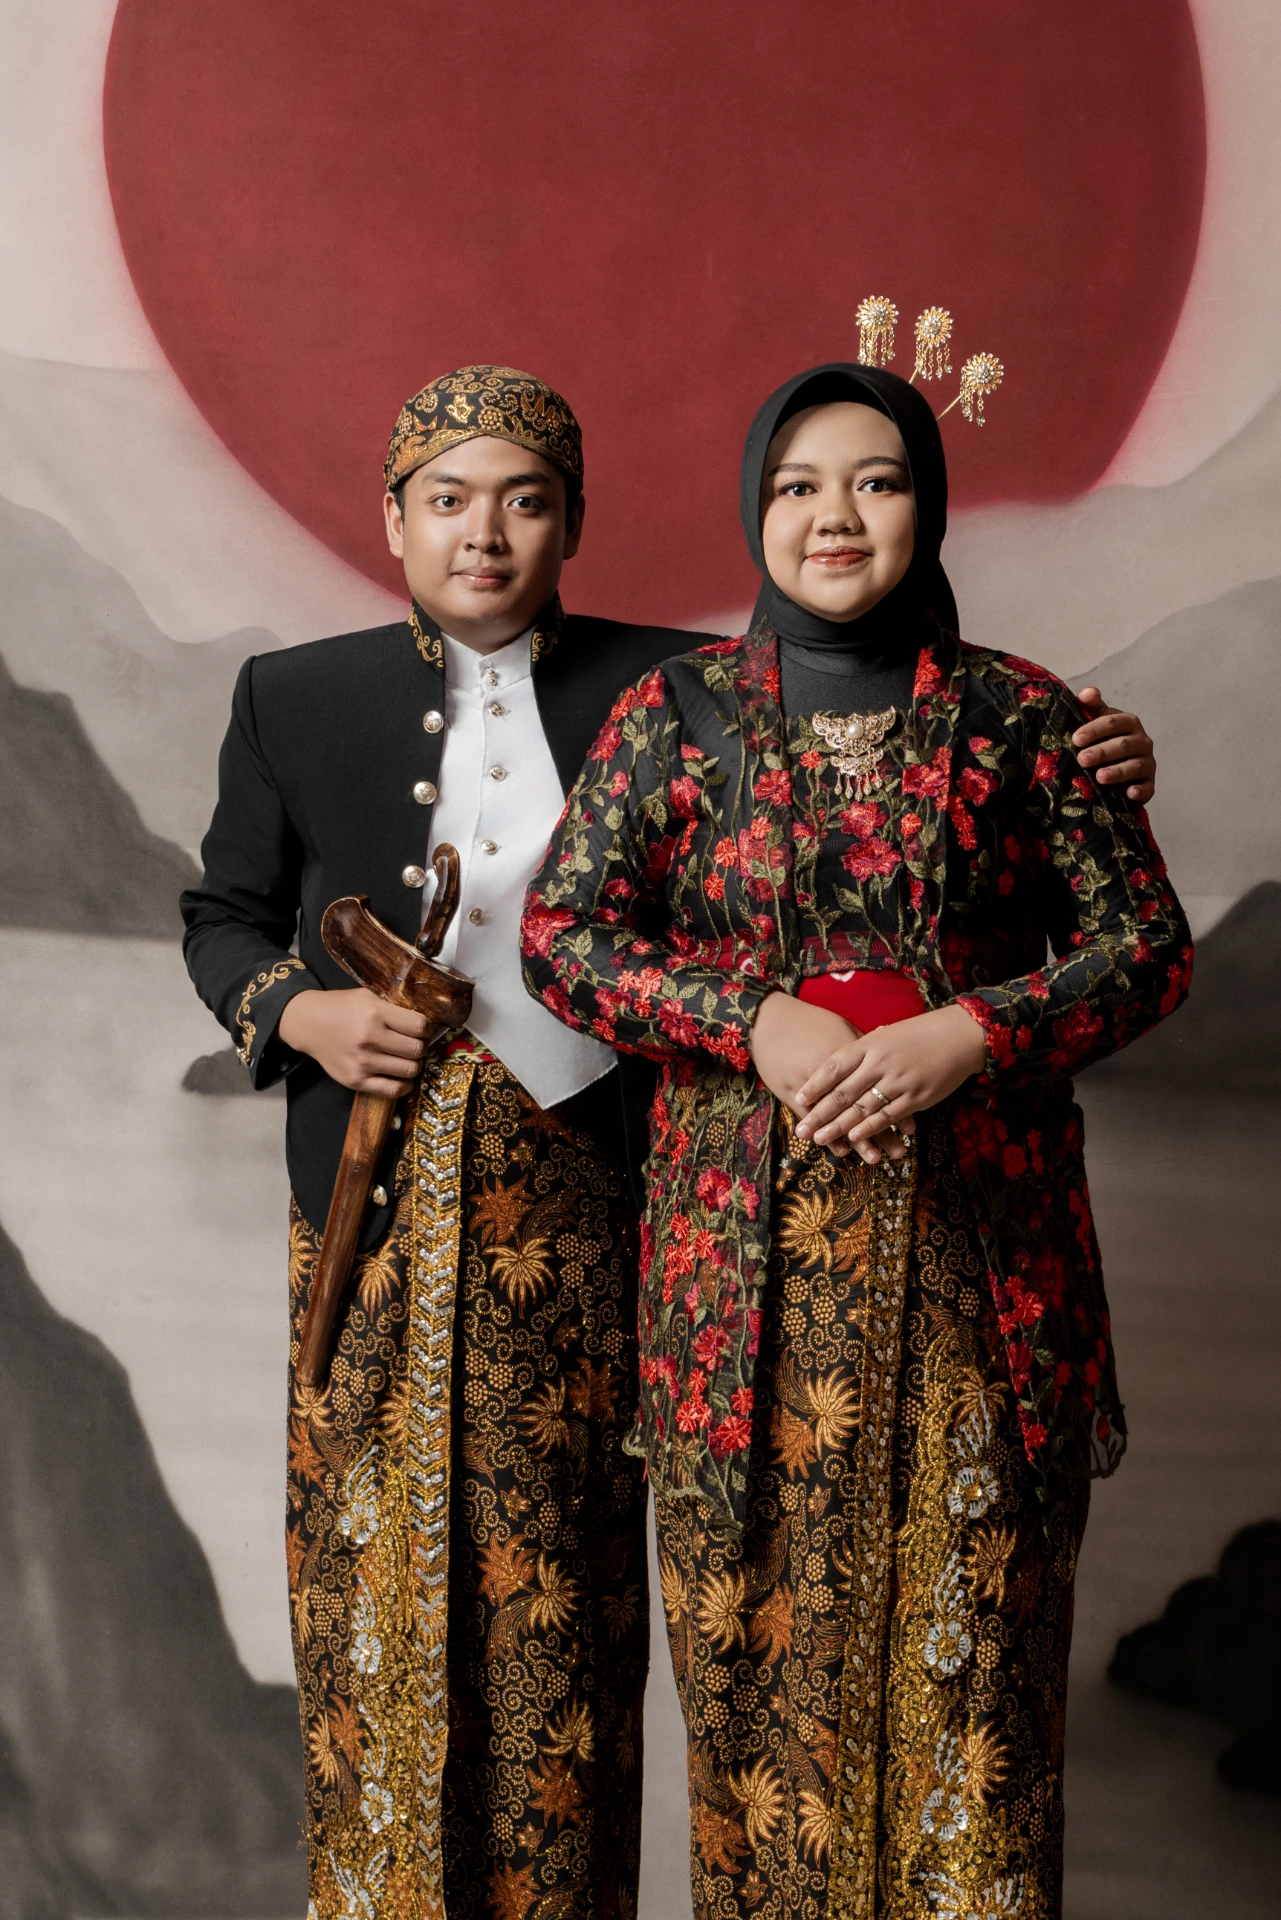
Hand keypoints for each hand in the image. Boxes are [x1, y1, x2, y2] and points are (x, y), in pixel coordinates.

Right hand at [278, 988, 427, 1094]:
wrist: (308, 1024)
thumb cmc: (341, 1008)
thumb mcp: (368, 997)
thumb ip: (394, 1010)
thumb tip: (424, 1026)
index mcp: (376, 1013)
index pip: (420, 1026)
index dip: (427, 1029)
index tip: (422, 1030)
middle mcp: (371, 1039)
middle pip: (417, 1050)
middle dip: (420, 1047)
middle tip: (413, 1044)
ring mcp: (363, 1062)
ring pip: (410, 1070)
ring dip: (413, 1064)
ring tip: (405, 1058)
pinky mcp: (356, 1081)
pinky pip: (393, 1090)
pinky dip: (404, 1085)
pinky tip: (401, 1076)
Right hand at [748, 991, 903, 1159]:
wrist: (770, 1020)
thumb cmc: (808, 1022)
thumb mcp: (841, 1030)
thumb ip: (863, 1048)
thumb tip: (886, 1059)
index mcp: (851, 1055)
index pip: (878, 1087)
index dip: (894, 1107)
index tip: (911, 1127)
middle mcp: (835, 1074)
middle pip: (863, 1107)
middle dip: (883, 1132)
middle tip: (901, 1151)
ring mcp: (813, 1085)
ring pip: (840, 1118)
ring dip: (858, 1141)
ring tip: (877, 1159)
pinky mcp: (792, 1093)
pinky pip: (817, 1121)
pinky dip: (829, 1136)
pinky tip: (843, 1152)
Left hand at [793, 1004, 985, 1163]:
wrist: (958, 1036)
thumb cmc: (918, 1034)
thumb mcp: (885, 1035)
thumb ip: (862, 1051)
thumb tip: (836, 1066)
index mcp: (870, 1044)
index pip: (834, 1065)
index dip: (815, 1084)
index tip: (798, 1098)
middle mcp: (880, 1063)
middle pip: (843, 1092)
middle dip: (819, 1113)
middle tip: (801, 1130)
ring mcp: (898, 1082)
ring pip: (862, 1108)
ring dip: (838, 1126)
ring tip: (819, 1138)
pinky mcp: (916, 1098)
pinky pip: (887, 1116)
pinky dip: (869, 1128)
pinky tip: (853, 1138)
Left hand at [1072, 687, 1154, 803]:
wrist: (1118, 768)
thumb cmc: (1104, 740)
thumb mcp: (1097, 721)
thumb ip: (1091, 706)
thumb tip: (1087, 693)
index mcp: (1129, 722)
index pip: (1113, 722)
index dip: (1094, 730)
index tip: (1076, 739)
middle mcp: (1142, 741)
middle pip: (1123, 745)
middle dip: (1102, 752)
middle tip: (1082, 759)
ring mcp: (1147, 763)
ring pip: (1134, 766)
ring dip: (1117, 772)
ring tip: (1099, 777)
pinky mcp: (1149, 784)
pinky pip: (1147, 788)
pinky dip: (1140, 791)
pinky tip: (1129, 794)